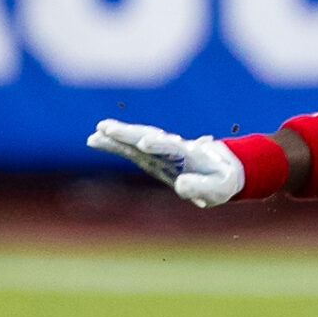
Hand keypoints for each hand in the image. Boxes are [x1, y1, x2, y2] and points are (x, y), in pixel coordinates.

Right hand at [86, 120, 246, 206]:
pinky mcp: (151, 157)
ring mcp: (161, 152)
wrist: (223, 171)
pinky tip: (95, 138)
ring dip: (120, 134)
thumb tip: (180, 184)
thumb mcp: (218, 189)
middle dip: (131, 133)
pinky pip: (130, 147)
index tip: (145, 143)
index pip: (172, 149)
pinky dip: (115, 142)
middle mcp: (173, 149)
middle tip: (108, 128)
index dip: (160, 145)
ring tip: (98, 129)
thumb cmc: (220, 182)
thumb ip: (200, 187)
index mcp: (190, 156)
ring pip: (138, 138)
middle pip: (150, 137)